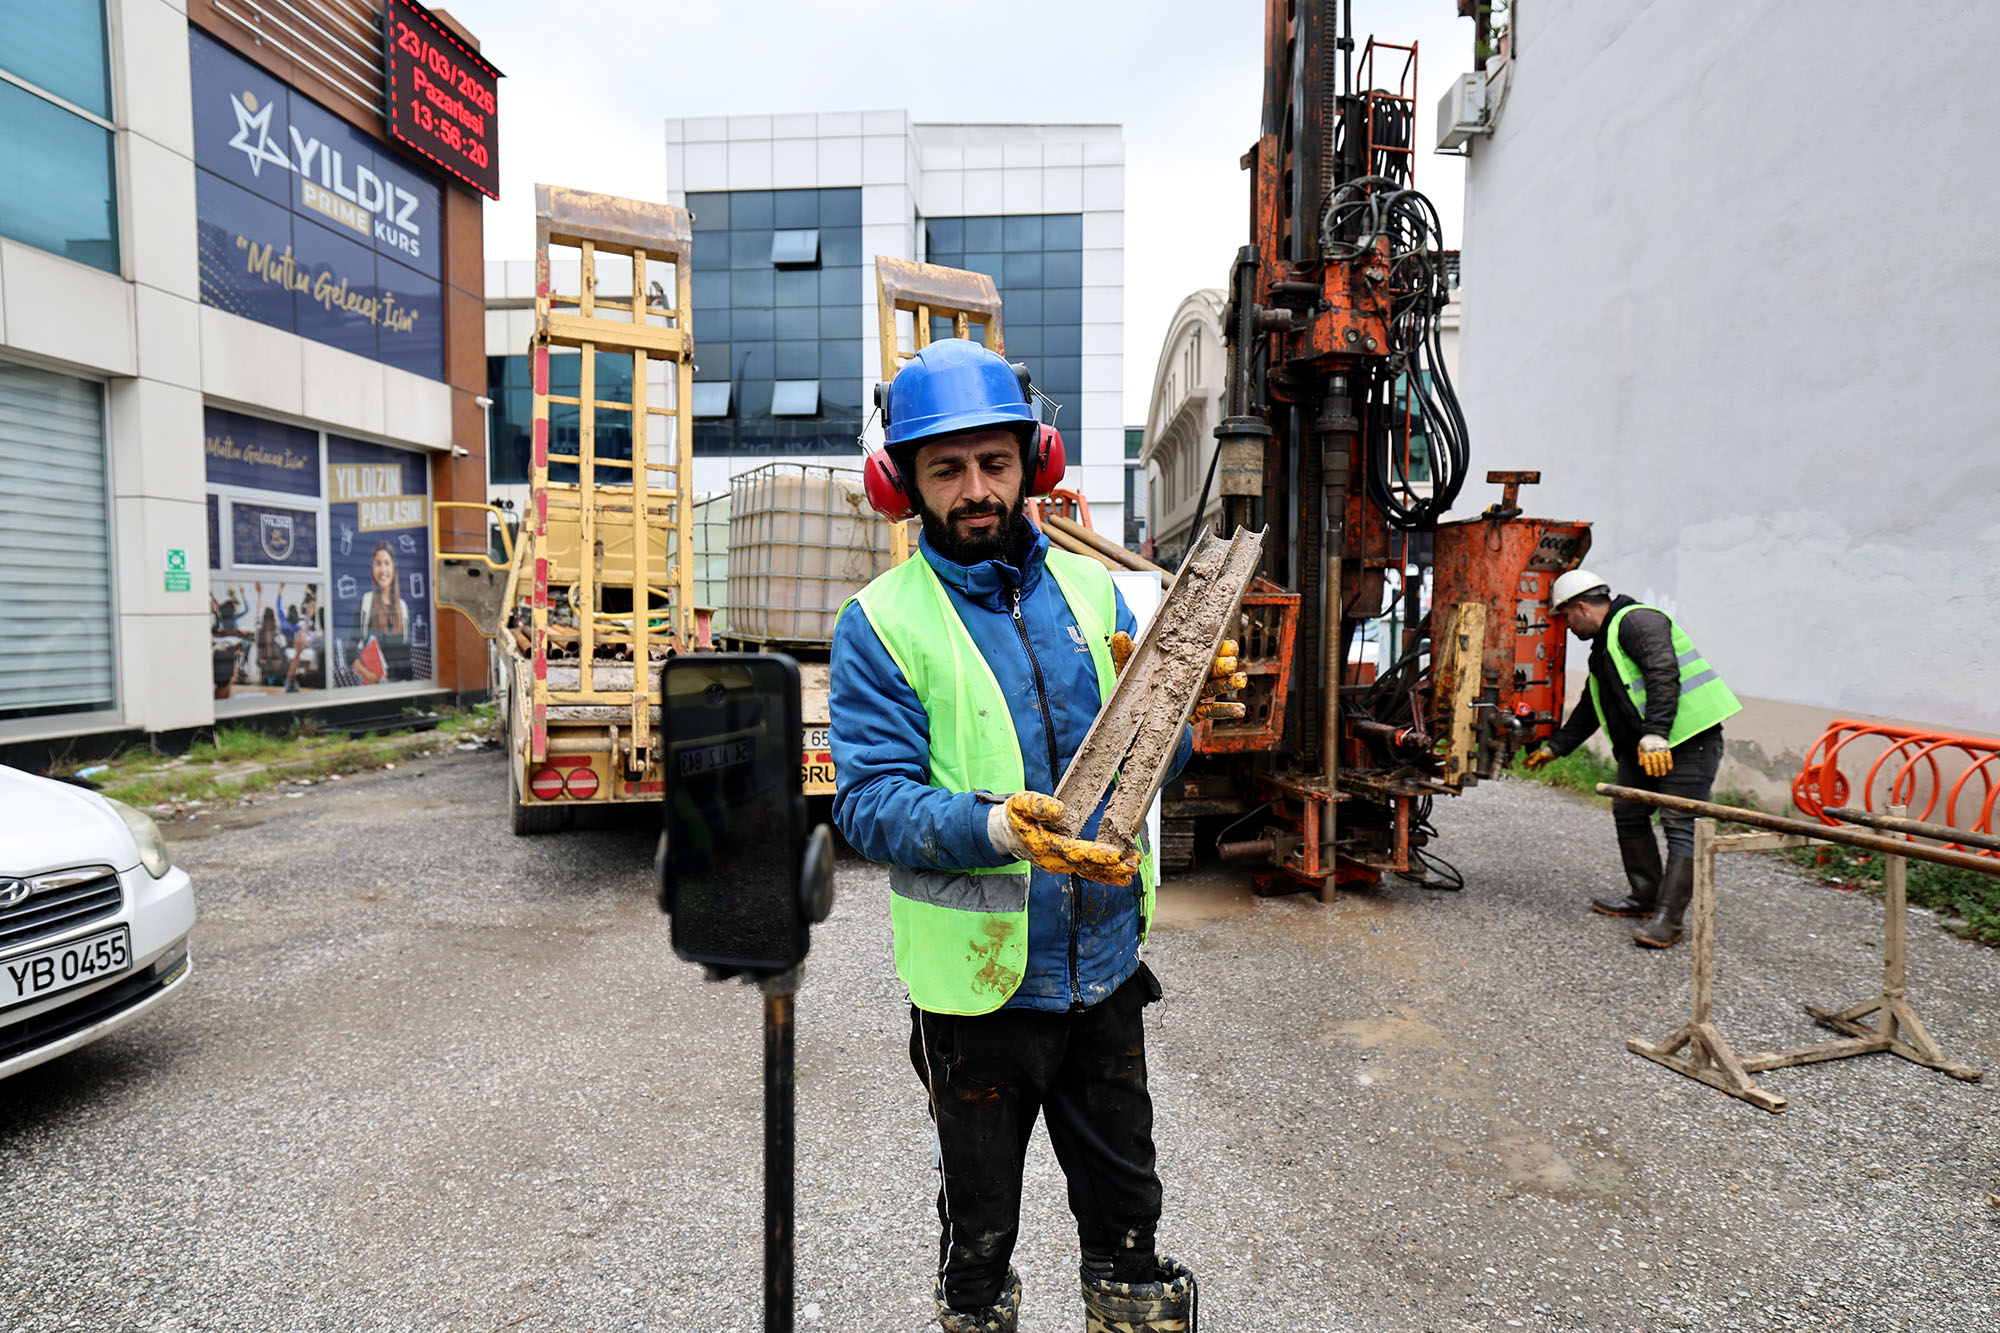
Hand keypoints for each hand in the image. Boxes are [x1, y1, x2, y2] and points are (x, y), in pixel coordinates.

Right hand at [987, 792, 1140, 885]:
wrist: (1006, 834)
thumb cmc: (1015, 816)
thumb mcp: (1020, 804)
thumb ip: (1037, 805)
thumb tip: (1062, 810)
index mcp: (1045, 846)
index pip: (1074, 851)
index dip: (1096, 853)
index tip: (1116, 853)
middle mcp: (1055, 861)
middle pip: (1086, 866)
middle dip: (1112, 866)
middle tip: (1132, 863)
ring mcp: (1061, 865)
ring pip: (1089, 872)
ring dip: (1113, 872)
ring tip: (1133, 868)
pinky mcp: (1066, 864)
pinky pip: (1088, 872)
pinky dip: (1106, 874)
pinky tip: (1122, 875)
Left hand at [1110, 632, 1246, 721]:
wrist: (1134, 711)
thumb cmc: (1135, 684)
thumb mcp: (1129, 667)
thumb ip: (1125, 652)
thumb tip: (1119, 635)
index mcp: (1179, 660)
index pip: (1200, 651)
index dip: (1215, 647)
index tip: (1227, 644)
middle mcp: (1190, 675)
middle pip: (1211, 668)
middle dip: (1223, 664)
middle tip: (1231, 661)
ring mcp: (1193, 694)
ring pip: (1215, 687)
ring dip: (1229, 683)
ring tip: (1241, 680)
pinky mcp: (1193, 712)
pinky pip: (1212, 711)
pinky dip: (1226, 710)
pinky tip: (1239, 709)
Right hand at [1522, 746, 1555, 769]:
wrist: (1556, 750)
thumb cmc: (1548, 751)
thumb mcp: (1540, 755)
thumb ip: (1535, 759)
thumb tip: (1529, 763)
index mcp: (1536, 753)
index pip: (1530, 757)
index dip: (1526, 760)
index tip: (1522, 763)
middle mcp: (1539, 755)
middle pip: (1532, 760)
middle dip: (1528, 764)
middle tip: (1525, 768)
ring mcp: (1543, 758)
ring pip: (1537, 763)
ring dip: (1534, 766)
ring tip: (1531, 770)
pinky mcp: (1547, 760)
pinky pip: (1543, 764)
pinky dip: (1541, 767)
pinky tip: (1540, 770)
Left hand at [1637, 734, 1673, 777]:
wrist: (1655, 732)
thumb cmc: (1646, 742)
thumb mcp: (1640, 747)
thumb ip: (1640, 756)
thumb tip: (1641, 765)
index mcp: (1646, 751)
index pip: (1647, 762)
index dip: (1648, 769)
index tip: (1650, 774)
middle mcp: (1653, 751)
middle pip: (1655, 763)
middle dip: (1656, 771)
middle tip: (1657, 775)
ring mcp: (1660, 750)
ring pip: (1662, 762)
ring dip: (1663, 769)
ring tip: (1663, 774)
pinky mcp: (1666, 749)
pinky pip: (1669, 757)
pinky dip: (1670, 763)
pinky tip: (1669, 768)